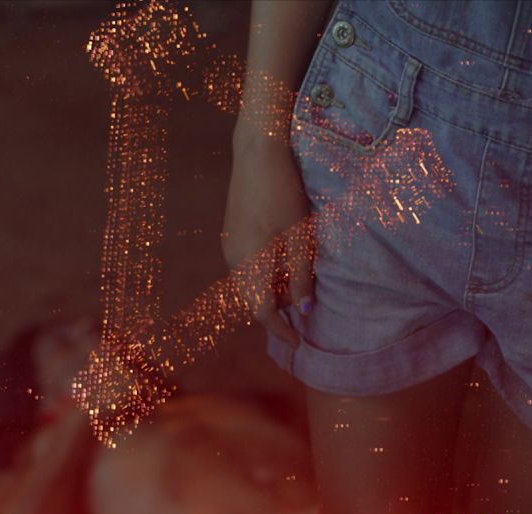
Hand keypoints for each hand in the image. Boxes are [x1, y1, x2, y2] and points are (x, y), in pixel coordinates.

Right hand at [222, 131, 314, 346]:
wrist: (256, 153)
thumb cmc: (283, 193)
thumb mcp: (300, 236)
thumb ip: (300, 275)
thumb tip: (303, 310)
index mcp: (249, 263)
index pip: (262, 311)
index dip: (280, 329)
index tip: (298, 341)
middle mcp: (233, 260)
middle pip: (253, 299)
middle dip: (276, 307)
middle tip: (303, 303)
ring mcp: (229, 246)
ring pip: (248, 283)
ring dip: (270, 289)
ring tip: (295, 277)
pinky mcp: (230, 234)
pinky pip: (245, 267)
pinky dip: (262, 273)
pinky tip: (280, 258)